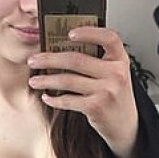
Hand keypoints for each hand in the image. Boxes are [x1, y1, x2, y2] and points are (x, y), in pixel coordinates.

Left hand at [27, 27, 138, 157]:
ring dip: (46, 80)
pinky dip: (54, 99)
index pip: (109, 38)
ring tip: (34, 81)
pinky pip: (69, 100)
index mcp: (120, 60)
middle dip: (49, 60)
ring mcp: (106, 91)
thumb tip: (62, 48)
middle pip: (76, 60)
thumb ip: (98, 60)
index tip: (69, 33)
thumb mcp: (114, 74)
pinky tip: (46, 97)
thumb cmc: (115, 96)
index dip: (89, 32)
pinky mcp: (96, 107)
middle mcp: (115, 73)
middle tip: (33, 61)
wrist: (126, 125)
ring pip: (68, 80)